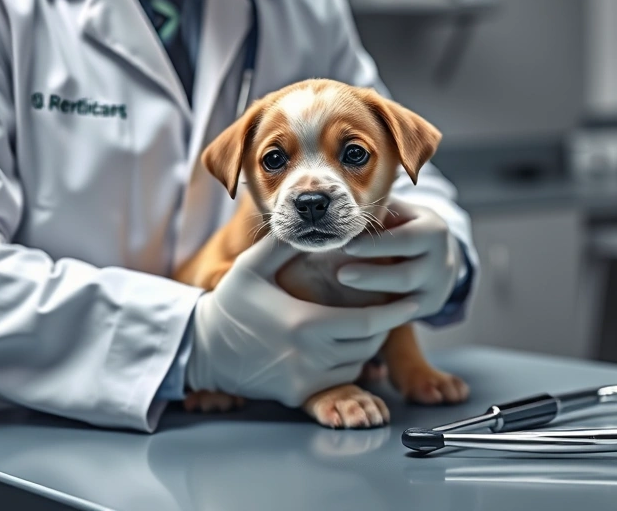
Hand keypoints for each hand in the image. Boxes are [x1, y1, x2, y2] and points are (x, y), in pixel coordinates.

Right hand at [186, 236, 421, 406]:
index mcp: (305, 323)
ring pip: (358, 363)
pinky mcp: (301, 395)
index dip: (396, 312)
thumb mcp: (252, 266)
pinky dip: (350, 362)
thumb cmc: (230, 303)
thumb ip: (287, 244)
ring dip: (368, 343)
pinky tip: (342, 342)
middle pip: (370, 344)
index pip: (370, 322)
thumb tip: (316, 221)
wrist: (204, 350)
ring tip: (368, 321)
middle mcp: (310, 357)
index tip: (412, 300)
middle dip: (386, 325)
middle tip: (395, 307)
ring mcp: (307, 380)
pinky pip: (341, 380)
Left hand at [337, 200, 462, 317]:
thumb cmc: (405, 225)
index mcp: (435, 231)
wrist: (435, 252)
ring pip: (405, 299)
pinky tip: (356, 307)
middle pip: (406, 275)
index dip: (374, 245)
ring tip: (344, 284)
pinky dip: (380, 312)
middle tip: (341, 274)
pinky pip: (403, 315)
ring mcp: (437, 288)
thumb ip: (378, 210)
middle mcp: (442, 262)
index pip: (405, 240)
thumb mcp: (399, 211)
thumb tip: (344, 208)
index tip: (346, 246)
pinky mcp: (430, 306)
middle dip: (371, 276)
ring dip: (372, 294)